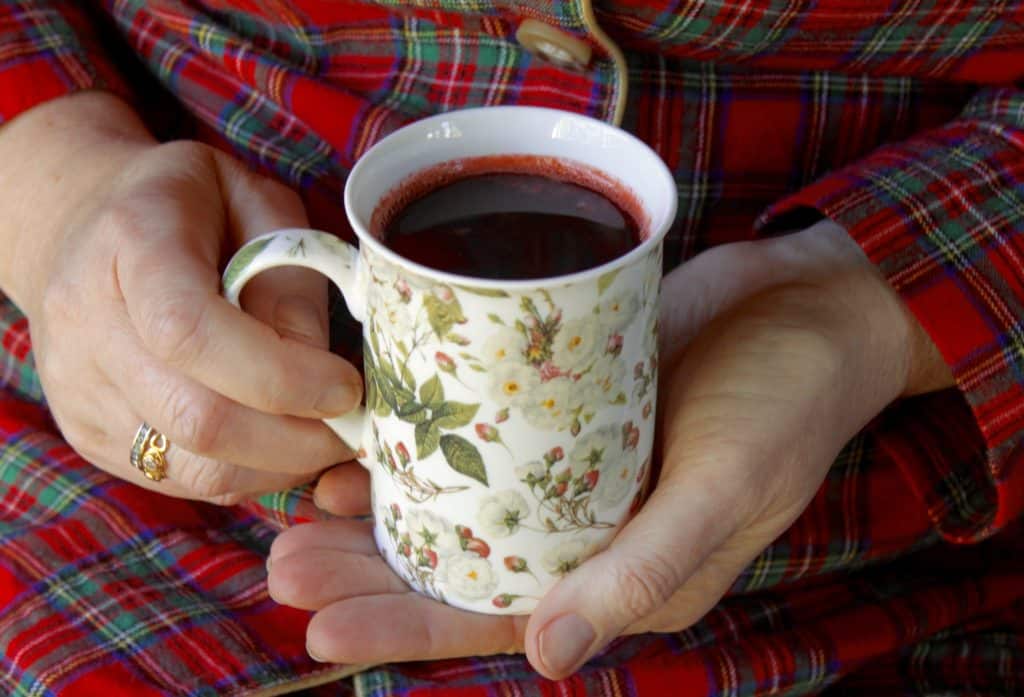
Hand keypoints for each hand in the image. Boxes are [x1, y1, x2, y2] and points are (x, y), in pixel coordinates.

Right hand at [0, 93, 363, 502]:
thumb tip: (321, 375)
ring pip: (191, 469)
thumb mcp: (262, 208)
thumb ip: (294, 281)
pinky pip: (178, 481)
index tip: (347, 387)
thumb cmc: (196, 209)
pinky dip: (246, 475)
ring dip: (279, 468)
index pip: (192, 333)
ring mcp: (75, 386)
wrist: (86, 224)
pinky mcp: (86, 433)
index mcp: (131, 240)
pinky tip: (280, 446)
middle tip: (355, 430)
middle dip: (298, 440)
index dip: (282, 377)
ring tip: (325, 439)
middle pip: (196, 418)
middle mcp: (85, 319)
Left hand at [266, 220, 951, 675]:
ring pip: (455, 508)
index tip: (320, 623)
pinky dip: (420, 448)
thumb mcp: (724, 488)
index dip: (408, 627)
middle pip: (457, 567)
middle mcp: (586, 530)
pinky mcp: (560, 407)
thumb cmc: (785, 402)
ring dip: (377, 516)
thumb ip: (642, 569)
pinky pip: (476, 438)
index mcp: (625, 575)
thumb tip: (548, 654)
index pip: (498, 618)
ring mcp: (569, 467)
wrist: (813, 306)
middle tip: (280, 564)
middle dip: (368, 573)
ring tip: (293, 518)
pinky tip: (358, 450)